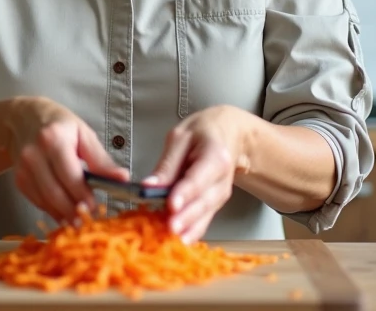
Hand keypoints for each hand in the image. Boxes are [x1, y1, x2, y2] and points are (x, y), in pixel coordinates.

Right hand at [5, 97, 128, 225]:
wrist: (23, 118)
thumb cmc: (59, 125)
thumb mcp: (84, 135)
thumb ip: (102, 160)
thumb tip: (123, 178)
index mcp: (54, 139)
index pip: (71, 176)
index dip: (84, 196)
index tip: (96, 208)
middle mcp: (34, 154)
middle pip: (55, 192)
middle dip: (74, 210)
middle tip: (88, 219)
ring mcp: (23, 168)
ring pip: (45, 201)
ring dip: (63, 215)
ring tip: (78, 221)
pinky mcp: (19, 179)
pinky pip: (37, 201)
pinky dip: (52, 211)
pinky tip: (64, 214)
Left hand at [142, 105, 252, 243]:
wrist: (227, 135)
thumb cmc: (201, 134)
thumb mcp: (180, 138)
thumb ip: (166, 164)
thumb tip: (148, 187)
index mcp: (215, 155)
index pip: (199, 177)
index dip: (185, 192)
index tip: (172, 205)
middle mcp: (222, 179)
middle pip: (204, 201)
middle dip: (187, 216)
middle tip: (170, 228)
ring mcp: (220, 194)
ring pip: (206, 214)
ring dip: (190, 228)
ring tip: (174, 240)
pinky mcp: (214, 205)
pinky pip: (204, 220)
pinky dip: (193, 232)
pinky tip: (180, 242)